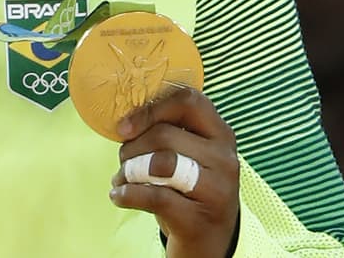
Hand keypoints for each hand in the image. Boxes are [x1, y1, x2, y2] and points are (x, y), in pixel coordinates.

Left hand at [109, 86, 239, 257]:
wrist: (209, 243)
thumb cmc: (189, 190)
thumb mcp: (189, 156)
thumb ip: (169, 132)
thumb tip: (126, 121)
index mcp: (221, 134)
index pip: (189, 101)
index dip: (152, 109)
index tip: (125, 127)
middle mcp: (224, 159)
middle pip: (165, 134)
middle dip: (132, 148)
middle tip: (122, 162)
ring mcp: (216, 190)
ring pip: (160, 163)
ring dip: (128, 171)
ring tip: (121, 179)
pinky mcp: (199, 219)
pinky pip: (154, 196)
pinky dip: (127, 194)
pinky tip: (119, 196)